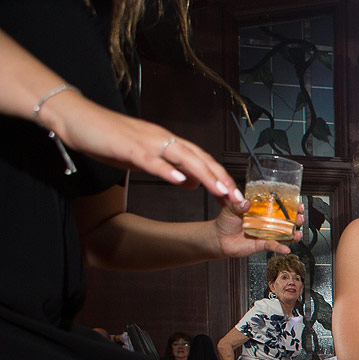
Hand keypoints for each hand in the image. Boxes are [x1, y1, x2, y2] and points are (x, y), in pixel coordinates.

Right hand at [45, 90, 245, 207]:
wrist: (76, 118)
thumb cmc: (108, 138)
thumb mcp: (144, 157)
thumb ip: (169, 168)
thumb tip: (192, 182)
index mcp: (168, 142)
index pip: (202, 160)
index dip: (221, 177)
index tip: (236, 196)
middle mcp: (163, 139)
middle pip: (200, 159)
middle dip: (222, 179)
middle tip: (238, 199)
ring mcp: (147, 142)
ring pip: (184, 158)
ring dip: (205, 175)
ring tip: (221, 191)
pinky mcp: (128, 147)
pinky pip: (151, 160)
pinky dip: (167, 170)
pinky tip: (181, 182)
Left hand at [214, 199, 305, 257]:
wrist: (219, 239)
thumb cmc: (225, 222)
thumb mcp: (230, 209)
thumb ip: (237, 205)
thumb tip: (245, 202)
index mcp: (261, 210)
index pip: (278, 206)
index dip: (290, 205)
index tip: (297, 203)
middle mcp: (266, 221)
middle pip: (286, 220)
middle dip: (296, 219)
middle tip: (300, 217)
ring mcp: (266, 233)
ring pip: (284, 233)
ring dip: (293, 234)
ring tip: (298, 233)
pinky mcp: (263, 244)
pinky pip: (274, 245)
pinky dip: (280, 247)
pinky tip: (286, 248)